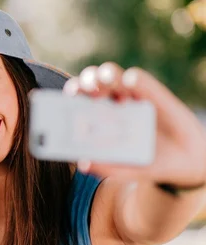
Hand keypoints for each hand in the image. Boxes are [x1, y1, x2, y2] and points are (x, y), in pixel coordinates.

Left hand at [63, 62, 205, 187]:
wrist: (183, 159)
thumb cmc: (145, 163)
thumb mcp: (124, 170)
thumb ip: (104, 167)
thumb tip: (83, 163)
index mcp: (94, 120)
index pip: (74, 103)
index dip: (65, 100)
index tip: (62, 102)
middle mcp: (107, 103)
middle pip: (88, 84)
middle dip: (82, 84)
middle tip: (83, 91)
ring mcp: (128, 94)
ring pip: (108, 74)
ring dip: (102, 75)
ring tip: (103, 83)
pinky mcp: (149, 90)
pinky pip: (136, 78)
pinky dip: (130, 79)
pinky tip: (129, 85)